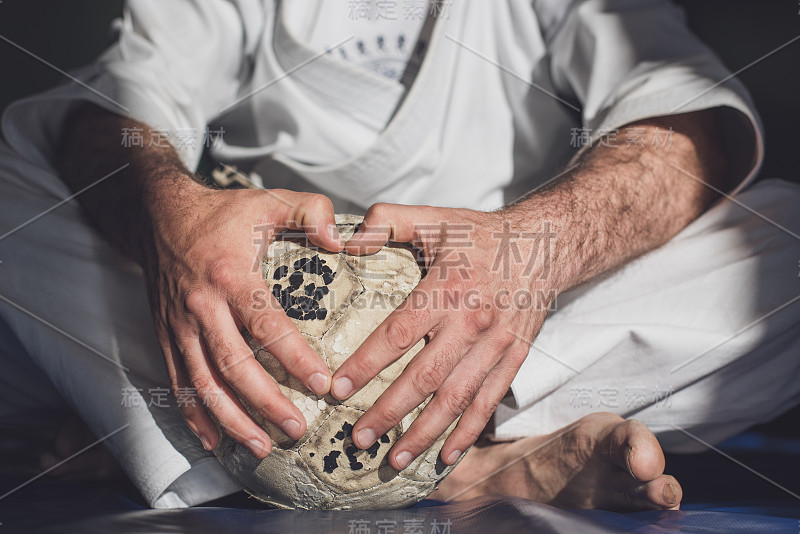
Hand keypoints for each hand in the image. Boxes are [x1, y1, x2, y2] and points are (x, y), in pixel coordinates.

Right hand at [140, 179, 342, 457]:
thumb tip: (341, 240)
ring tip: (262, 446)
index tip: (323, 385)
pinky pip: (178, 381)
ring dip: (231, 420)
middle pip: (232, 365)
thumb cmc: (219, 214)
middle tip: (297, 428)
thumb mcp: (268, 201)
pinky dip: (194, 414)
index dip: (294, 358)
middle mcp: (201, 306)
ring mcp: (179, 325)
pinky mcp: (166, 335)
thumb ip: (310, 212)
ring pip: (203, 383)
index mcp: (230, 276)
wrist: (157, 215)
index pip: (266, 325)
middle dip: (265, 402)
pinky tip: (213, 439)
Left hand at [333, 203, 556, 469]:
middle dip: (389, 412)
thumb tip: (346, 240)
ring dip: (424, 433)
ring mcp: (496, 345)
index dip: (366, 364)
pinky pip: (489, 401)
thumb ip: (388, 222)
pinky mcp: (514, 358)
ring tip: (394, 459)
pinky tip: (446, 455)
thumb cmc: (482, 234)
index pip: (398, 334)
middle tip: (358, 438)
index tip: (337, 389)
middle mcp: (471, 323)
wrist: (544, 246)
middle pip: (425, 378)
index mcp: (446, 290)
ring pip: (456, 399)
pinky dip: (468, 432)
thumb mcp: (434, 218)